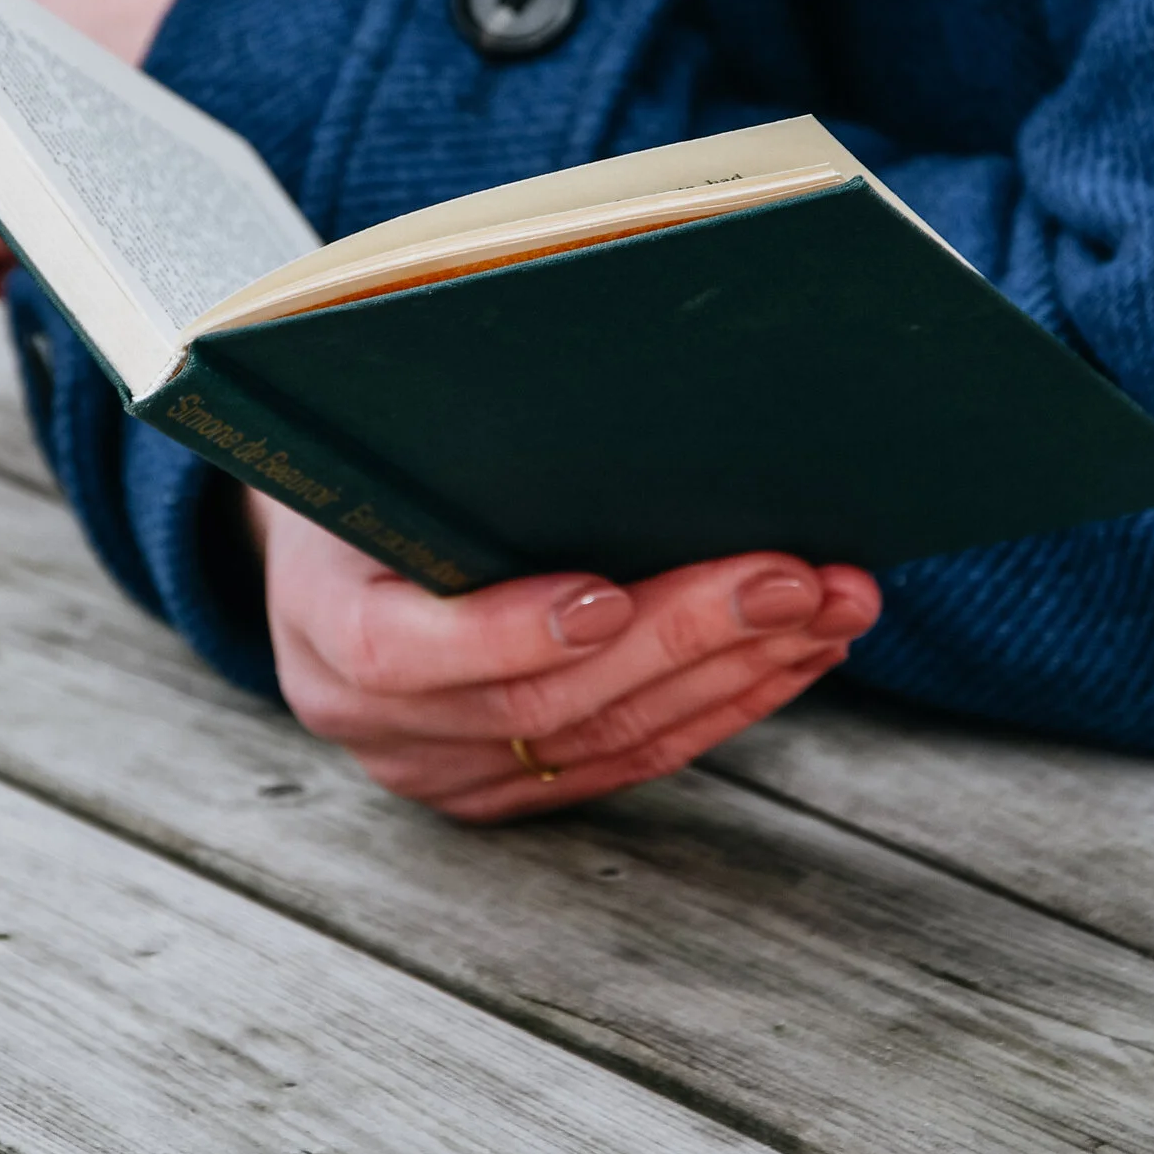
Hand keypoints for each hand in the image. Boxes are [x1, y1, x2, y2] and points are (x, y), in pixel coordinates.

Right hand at [250, 490, 881, 820]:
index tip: (608, 596)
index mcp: (322, 621)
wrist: (337, 522)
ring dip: (737, 673)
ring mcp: (440, 766)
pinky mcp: (505, 787)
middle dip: (685, 636)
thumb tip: (594, 367)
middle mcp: (370, 718)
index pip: (407, 650)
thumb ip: (459, 432)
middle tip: (794, 579)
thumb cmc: (376, 450)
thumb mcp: (385, 428)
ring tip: (832, 607)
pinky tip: (795, 653)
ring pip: (608, 741)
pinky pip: (630, 760)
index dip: (511, 630)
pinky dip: (724, 705)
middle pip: (543, 701)